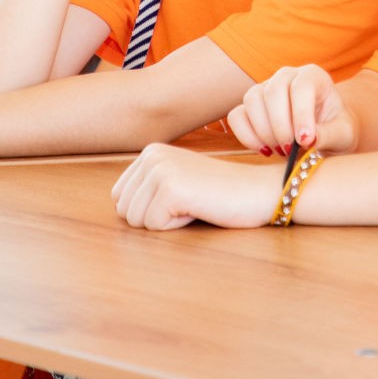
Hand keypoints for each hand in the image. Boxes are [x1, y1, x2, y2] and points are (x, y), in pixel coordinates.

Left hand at [112, 143, 281, 229]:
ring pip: (136, 221)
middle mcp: (151, 155)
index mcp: (149, 152)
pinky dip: (178, 226)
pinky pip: (154, 226)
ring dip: (166, 222)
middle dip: (155, 218)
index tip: (181, 199)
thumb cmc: (221, 194)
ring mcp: (160, 170)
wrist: (259, 190)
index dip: (149, 210)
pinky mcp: (171, 188)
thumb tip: (117, 206)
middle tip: (190, 203)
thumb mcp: (178, 181)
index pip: (119, 198)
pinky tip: (200, 209)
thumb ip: (148, 188)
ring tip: (195, 204)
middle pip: (124, 211)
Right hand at [227, 64, 357, 155]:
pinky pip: (237, 116)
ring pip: (252, 101)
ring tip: (281, 151)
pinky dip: (247, 136)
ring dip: (264, 132)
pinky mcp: (250, 106)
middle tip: (290, 151)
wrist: (326, 134)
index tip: (304, 141)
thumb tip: (309, 139)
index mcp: (313, 76)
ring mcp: (265, 88)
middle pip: (273, 92)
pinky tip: (265, 150)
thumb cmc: (337, 131)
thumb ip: (329, 135)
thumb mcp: (343, 134)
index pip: (301, 87)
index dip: (301, 114)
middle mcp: (287, 76)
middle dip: (280, 126)